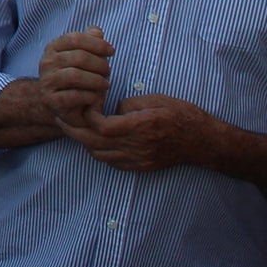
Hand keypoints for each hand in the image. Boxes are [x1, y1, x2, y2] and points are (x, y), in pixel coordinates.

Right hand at [37, 27, 112, 129]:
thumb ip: (89, 42)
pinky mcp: (52, 101)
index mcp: (53, 48)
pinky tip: (95, 97)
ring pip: (75, 76)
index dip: (97, 44)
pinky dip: (89, 96)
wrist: (56, 103)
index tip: (111, 51)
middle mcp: (47, 63)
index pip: (75, 39)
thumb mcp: (81, 57)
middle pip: (79, 57)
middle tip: (108, 72)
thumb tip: (96, 31)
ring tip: (105, 84)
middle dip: (100, 64)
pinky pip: (74, 96)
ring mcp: (47, 82)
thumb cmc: (74, 77)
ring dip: (96, 80)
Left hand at [69, 91, 223, 173]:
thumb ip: (130, 103)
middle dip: (73, 130)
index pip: (101, 125)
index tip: (84, 103)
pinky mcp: (140, 167)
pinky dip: (98, 152)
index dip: (87, 115)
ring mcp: (138, 159)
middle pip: (94, 142)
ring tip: (75, 128)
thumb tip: (111, 107)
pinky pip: (111, 163)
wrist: (204, 142)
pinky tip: (94, 140)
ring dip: (84, 142)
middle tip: (61, 118)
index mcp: (141, 126)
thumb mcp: (158, 100)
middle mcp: (138, 146)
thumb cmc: (183, 116)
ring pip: (99, 155)